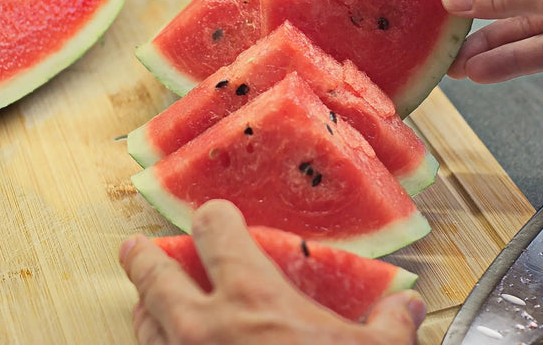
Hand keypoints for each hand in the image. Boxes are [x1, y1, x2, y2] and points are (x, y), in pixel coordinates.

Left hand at [119, 199, 425, 344]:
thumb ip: (390, 324)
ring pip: (143, 324)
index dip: (213, 216)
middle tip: (136, 249)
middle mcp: (202, 327)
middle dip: (144, 258)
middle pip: (155, 275)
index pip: (215, 230)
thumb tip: (406, 308)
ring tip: (146, 304)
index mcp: (250, 298)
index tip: (215, 215)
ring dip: (144, 310)